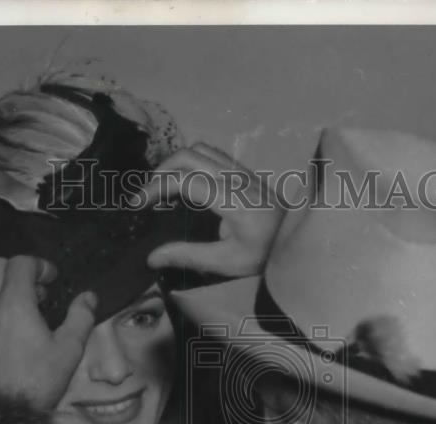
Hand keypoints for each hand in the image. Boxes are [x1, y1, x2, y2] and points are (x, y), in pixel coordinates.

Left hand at [0, 255, 96, 409]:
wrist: (4, 414)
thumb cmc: (38, 383)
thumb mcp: (69, 351)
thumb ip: (80, 318)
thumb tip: (88, 297)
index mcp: (15, 303)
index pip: (21, 263)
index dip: (38, 265)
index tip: (51, 279)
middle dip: (15, 270)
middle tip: (33, 292)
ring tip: (7, 302)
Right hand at [133, 143, 283, 277]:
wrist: (298, 243)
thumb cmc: (265, 255)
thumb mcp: (227, 262)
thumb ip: (188, 256)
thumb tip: (151, 257)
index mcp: (231, 199)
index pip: (184, 180)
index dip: (155, 188)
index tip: (137, 205)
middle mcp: (235, 177)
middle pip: (188, 155)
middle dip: (160, 172)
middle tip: (147, 197)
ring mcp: (241, 171)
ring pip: (199, 149)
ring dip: (175, 163)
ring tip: (162, 187)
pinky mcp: (244, 172)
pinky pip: (212, 154)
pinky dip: (190, 162)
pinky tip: (185, 182)